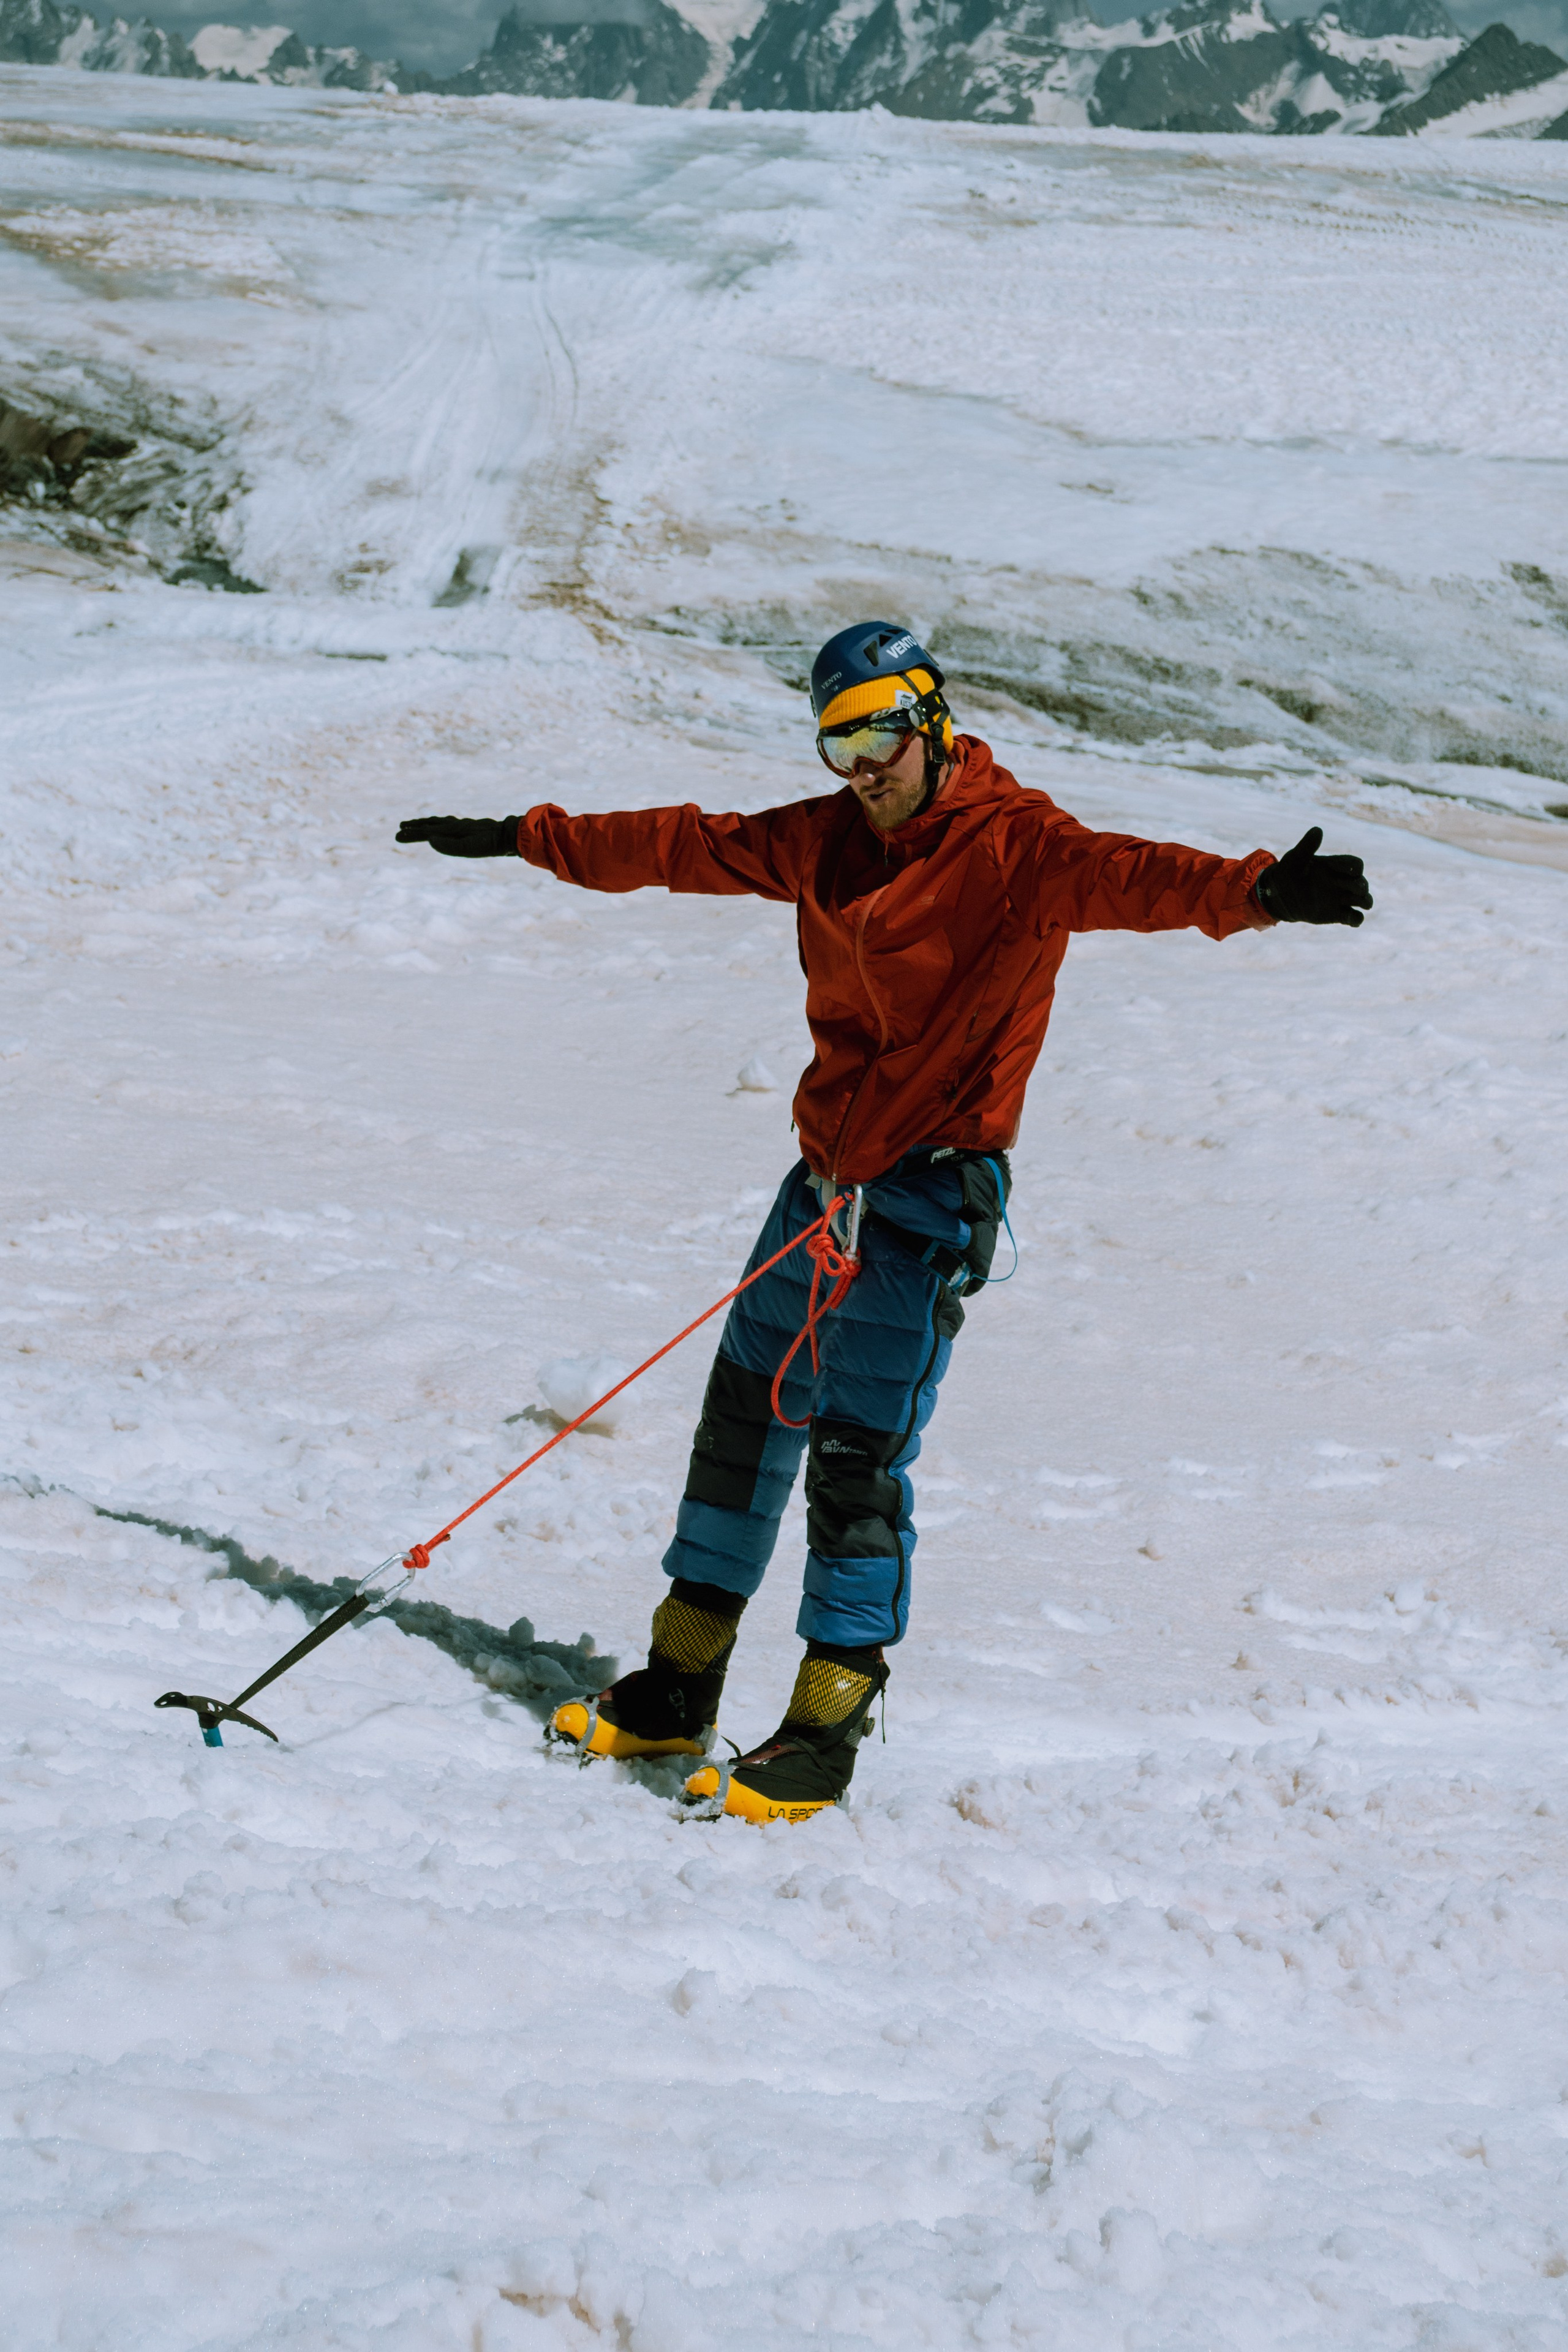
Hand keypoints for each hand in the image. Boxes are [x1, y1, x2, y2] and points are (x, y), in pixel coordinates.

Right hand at [395, 816, 519, 857]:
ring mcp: (462, 826)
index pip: (427, 832)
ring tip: (414, 825)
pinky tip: (440, 827)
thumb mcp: (469, 848)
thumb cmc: (490, 844)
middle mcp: (455, 826)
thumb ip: (449, 846)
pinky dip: (439, 824)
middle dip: (414, 827)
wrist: (508, 835)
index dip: (412, 834)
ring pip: (439, 823)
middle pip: (430, 825)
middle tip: (400, 829)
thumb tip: (429, 840)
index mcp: (452, 831)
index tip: (398, 835)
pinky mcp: (469, 828)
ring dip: (425, 824)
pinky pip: (449, 824)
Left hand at [1254, 827, 1371, 926]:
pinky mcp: (1337, 915)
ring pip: (1363, 900)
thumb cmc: (1287, 874)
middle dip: (1361, 886)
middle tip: (1356, 889)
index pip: (1355, 865)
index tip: (1339, 870)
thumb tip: (1318, 830)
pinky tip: (1352, 920)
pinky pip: (1354, 918)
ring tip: (1363, 902)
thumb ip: (1307, 847)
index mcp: (1335, 867)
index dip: (1352, 868)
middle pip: (1362, 883)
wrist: (1279, 897)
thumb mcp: (1294, 860)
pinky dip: (1357, 920)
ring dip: (1365, 901)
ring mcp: (1340, 899)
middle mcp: (1341, 882)